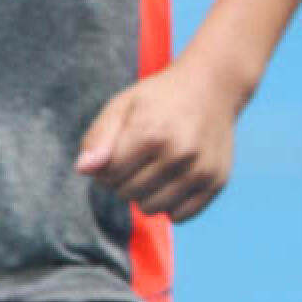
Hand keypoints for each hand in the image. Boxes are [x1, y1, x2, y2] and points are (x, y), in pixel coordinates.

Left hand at [74, 56, 247, 222]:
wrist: (214, 85)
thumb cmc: (162, 96)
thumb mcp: (123, 104)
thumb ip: (98, 137)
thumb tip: (84, 170)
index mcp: (152, 132)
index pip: (108, 175)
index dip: (107, 164)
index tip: (120, 147)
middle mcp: (180, 153)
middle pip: (128, 194)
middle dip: (125, 178)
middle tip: (141, 155)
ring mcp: (201, 169)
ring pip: (152, 209)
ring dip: (147, 193)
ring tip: (157, 167)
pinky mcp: (217, 181)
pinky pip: (180, 215)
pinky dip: (172, 203)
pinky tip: (176, 178)